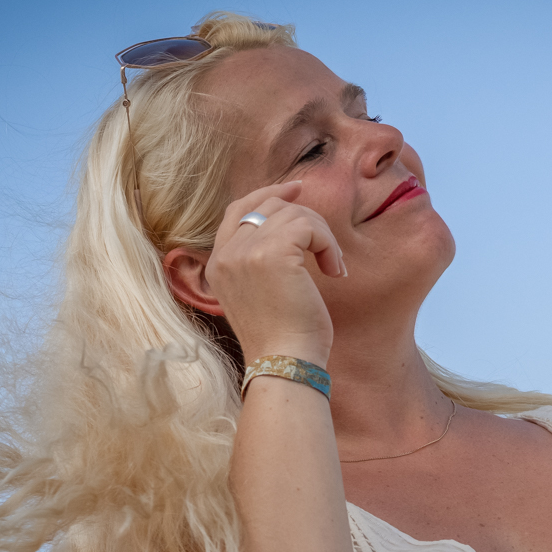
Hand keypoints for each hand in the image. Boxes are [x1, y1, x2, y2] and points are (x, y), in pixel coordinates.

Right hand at [197, 181, 346, 365]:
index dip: (268, 194)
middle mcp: (226, 254)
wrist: (284, 363)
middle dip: (305, 217)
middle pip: (268, 206)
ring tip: (332, 267)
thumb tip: (293, 223)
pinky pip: (308, 225)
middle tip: (326, 243)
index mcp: (218, 264)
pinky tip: (334, 271)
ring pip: (293, 213)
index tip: (298, 189)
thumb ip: (262, 260)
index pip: (238, 210)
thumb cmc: (284, 339)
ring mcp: (245, 251)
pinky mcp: (271, 253)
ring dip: (322, 236)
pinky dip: (328, 244)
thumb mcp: (262, 294)